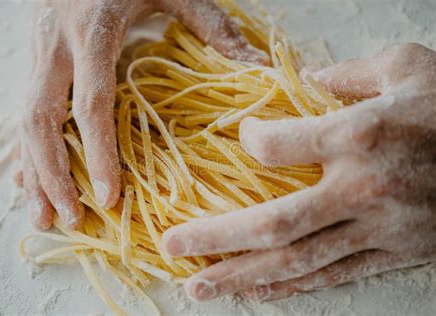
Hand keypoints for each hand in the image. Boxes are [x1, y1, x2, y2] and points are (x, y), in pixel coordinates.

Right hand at [20, 0, 267, 229]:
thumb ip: (212, 25)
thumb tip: (258, 65)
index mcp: (93, 31)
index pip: (91, 103)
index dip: (99, 153)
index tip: (109, 197)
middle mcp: (56, 47)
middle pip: (42, 120)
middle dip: (54, 174)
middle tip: (70, 219)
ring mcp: (37, 55)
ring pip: (25, 122)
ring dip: (34, 172)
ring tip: (44, 216)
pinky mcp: (33, 62)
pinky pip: (24, 112)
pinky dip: (26, 151)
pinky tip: (29, 182)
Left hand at [162, 43, 435, 300]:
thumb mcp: (406, 66)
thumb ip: (347, 75)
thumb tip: (303, 84)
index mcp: (362, 134)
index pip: (278, 146)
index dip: (250, 141)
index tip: (244, 137)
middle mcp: (362, 187)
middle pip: (274, 223)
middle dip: (216, 238)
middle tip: (172, 247)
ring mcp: (376, 229)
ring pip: (297, 261)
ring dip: (242, 276)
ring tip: (199, 287)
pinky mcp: (391, 253)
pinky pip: (331, 275)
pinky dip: (290, 286)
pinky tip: (256, 291)